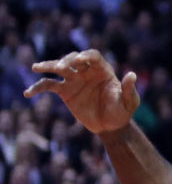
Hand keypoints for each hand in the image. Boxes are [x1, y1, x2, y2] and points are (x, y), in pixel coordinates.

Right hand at [23, 49, 139, 134]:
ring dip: (47, 65)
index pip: (93, 57)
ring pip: (58, 68)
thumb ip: (129, 89)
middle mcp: (86, 72)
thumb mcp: (129, 102)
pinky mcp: (65, 91)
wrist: (111, 127)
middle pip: (73, 59)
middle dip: (66, 61)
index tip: (81, 60)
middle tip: (62, 67)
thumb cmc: (122, 112)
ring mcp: (74, 80)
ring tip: (36, 67)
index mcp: (103, 70)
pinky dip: (38, 87)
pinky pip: (49, 86)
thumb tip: (131, 75)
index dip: (86, 56)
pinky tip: (28, 93)